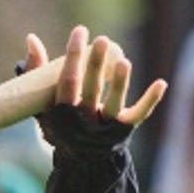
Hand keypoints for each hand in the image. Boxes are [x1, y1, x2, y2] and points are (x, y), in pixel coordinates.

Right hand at [32, 25, 166, 127]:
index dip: (73, 56)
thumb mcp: (44, 103)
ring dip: (120, 83)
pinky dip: (150, 100)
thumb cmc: (61, 122)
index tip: (80, 32)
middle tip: (103, 40)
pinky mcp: (123, 129)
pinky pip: (137, 115)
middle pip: (90, 90)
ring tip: (124, 62)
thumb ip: (37, 72)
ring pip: (113, 104)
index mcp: (62, 112)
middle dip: (96, 65)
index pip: (68, 81)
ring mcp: (104, 126)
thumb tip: (32, 38)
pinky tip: (161, 83)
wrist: (81, 160)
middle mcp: (83, 120)